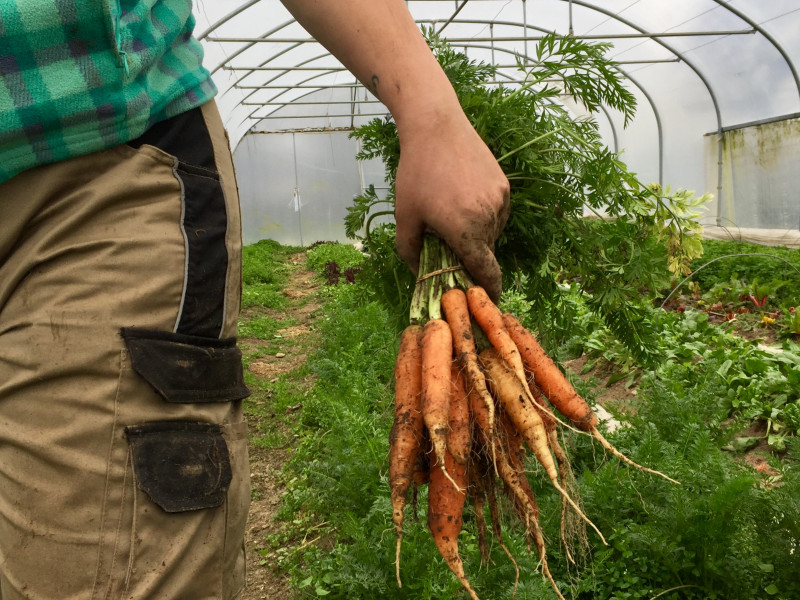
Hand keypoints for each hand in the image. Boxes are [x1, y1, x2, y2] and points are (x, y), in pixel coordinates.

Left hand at [394, 111, 509, 301]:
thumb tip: (420, 276)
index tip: (486, 301)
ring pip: (492, 233)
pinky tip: (463, 201)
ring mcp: (500, 200)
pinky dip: (483, 217)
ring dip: (477, 236)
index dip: (489, 291)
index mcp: (466, 230)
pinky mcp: (504, 186)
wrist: (436, 125)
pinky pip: (497, 213)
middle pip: (486, 253)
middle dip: (471, 258)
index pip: (487, 273)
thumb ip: (410, 252)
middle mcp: (489, 217)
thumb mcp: (405, 216)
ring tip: (452, 215)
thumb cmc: (415, 172)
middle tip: (448, 247)